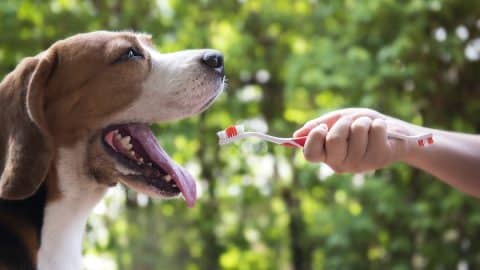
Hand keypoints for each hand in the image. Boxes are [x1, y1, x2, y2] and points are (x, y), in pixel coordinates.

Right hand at [293, 108, 417, 172]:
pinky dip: (378, 123)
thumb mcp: (336, 121)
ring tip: (368, 127)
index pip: (310, 154)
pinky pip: (375, 129)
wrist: (391, 133)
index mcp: (326, 156)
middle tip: (350, 122)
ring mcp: (360, 164)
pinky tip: (381, 131)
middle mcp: (340, 164)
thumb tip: (296, 134)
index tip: (323, 127)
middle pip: (334, 140)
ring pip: (357, 130)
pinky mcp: (379, 158)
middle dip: (343, 123)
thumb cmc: (359, 125)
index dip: (314, 138)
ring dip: (363, 121)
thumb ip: (317, 126)